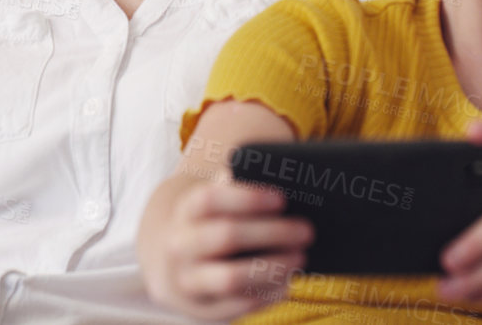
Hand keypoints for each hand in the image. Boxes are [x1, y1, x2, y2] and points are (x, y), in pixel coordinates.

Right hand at [140, 179, 312, 320]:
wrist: (174, 263)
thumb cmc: (210, 223)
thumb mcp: (214, 203)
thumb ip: (237, 186)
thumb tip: (275, 173)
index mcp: (185, 211)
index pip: (209, 200)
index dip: (247, 198)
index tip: (282, 199)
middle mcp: (180, 246)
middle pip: (226, 236)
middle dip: (272, 233)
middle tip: (307, 230)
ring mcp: (188, 280)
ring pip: (231, 277)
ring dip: (272, 267)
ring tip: (301, 257)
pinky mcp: (202, 309)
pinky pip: (237, 306)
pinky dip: (266, 294)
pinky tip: (286, 282)